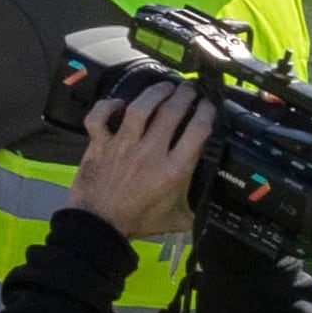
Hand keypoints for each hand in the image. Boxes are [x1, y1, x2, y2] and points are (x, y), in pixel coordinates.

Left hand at [68, 81, 214, 241]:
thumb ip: (196, 203)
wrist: (99, 226)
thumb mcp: (179, 218)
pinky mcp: (99, 145)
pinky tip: (119, 103)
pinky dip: (108, 106)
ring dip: (154, 92)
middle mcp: (150, 154)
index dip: (206, 112)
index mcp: (174, 171)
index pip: (197, 131)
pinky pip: (99, 117)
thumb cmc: (138, 221)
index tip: (208, 105)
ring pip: (139, 108)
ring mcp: (122, 147)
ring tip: (165, 86)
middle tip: (190, 88)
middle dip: (185, 95)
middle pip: (171, 112)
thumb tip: (211, 195)